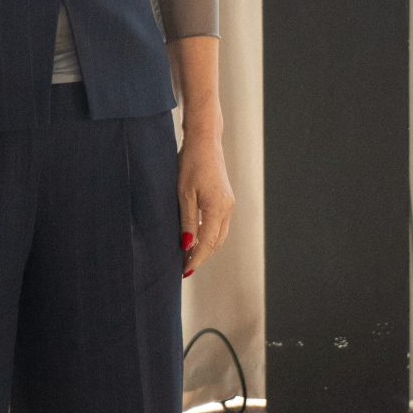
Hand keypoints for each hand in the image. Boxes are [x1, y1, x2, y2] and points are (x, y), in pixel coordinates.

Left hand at [178, 129, 234, 273]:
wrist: (204, 141)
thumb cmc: (190, 164)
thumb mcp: (184, 194)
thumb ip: (187, 221)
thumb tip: (187, 246)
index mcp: (218, 209)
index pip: (207, 243)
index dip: (196, 259)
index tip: (185, 271)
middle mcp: (227, 209)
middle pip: (216, 242)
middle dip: (201, 256)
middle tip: (184, 268)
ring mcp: (228, 204)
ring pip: (219, 235)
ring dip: (205, 247)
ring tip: (188, 256)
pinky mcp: (225, 200)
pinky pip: (219, 225)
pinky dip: (208, 235)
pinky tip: (195, 238)